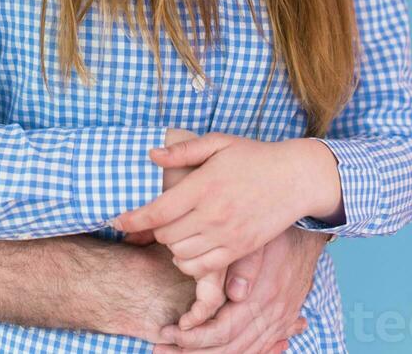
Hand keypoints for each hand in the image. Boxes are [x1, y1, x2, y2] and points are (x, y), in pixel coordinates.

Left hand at [112, 133, 340, 275]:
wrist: (294, 178)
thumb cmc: (253, 156)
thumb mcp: (218, 142)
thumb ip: (183, 150)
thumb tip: (152, 154)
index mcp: (203, 185)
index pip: (158, 211)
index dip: (132, 219)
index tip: (117, 221)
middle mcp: (213, 214)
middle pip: (166, 236)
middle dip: (154, 229)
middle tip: (158, 217)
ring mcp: (227, 235)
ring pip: (181, 254)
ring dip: (170, 245)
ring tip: (175, 231)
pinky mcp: (239, 250)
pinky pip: (203, 268)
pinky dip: (189, 262)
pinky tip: (190, 247)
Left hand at [152, 225, 319, 352]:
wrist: (307, 235)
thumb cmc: (276, 234)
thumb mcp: (258, 240)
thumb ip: (245, 264)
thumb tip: (235, 293)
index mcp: (261, 300)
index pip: (222, 332)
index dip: (193, 336)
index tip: (169, 330)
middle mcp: (271, 318)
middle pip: (229, 349)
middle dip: (193, 352)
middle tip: (162, 349)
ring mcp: (278, 323)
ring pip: (243, 353)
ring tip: (178, 353)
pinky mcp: (282, 322)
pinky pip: (260, 349)